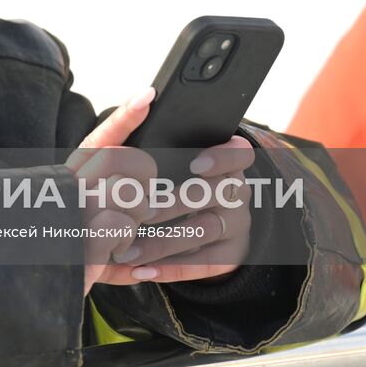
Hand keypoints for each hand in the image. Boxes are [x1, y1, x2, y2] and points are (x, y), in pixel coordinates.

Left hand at [68, 89, 254, 293]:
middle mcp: (235, 190)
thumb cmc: (147, 177)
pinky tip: (139, 270)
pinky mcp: (227, 256)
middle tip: (138, 212)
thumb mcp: (140, 151)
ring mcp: (235, 224)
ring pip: (203, 231)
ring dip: (162, 243)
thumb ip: (136, 123)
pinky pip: (203, 265)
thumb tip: (144, 96)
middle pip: (216, 195)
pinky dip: (170, 268)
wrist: (164, 221)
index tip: (195, 164)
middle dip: (173, 204)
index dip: (223, 158)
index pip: (240, 153)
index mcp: (221, 159)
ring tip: (125, 249)